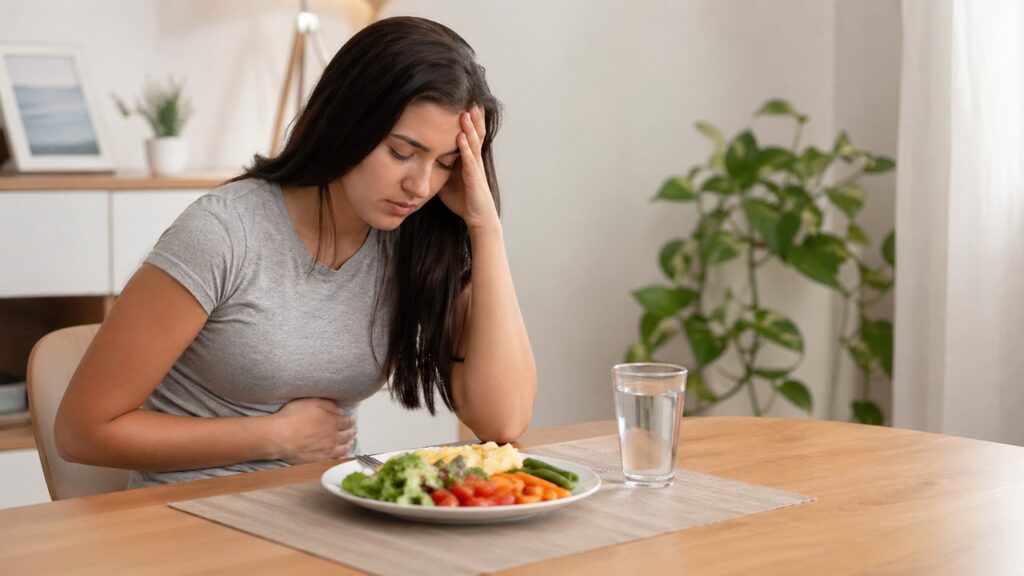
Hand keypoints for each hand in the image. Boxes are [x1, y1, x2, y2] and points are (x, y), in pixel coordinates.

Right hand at [269, 398, 355, 463]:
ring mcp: (326, 450)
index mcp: (333, 422)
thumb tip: (340, 411)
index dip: (351, 420)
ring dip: (348, 445)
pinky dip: (340, 457)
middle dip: (352, 432)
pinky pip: (333, 460)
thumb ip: (328, 405)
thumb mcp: (312, 402)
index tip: (352, 420)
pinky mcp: (318, 460)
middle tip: (353, 430)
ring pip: (343, 448)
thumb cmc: (292, 417)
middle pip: (347, 435)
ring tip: (350, 443)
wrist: (279, 437)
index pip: (347, 421)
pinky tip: (340, 456)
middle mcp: (333, 437)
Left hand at [439, 106, 499, 230]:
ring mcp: (476, 168)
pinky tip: (460, 136)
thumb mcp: (446, 179)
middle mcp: (474, 160)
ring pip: (473, 143)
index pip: (468, 134)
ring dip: (469, 127)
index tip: (462, 102)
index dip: (467, 119)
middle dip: (472, 116)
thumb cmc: (463, 199)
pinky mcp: (475, 178)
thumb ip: (438, 166)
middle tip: (470, 98)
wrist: (478, 218)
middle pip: (475, 133)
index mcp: (468, 158)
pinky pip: (469, 160)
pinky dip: (465, 147)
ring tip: (465, 111)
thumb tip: (422, 157)